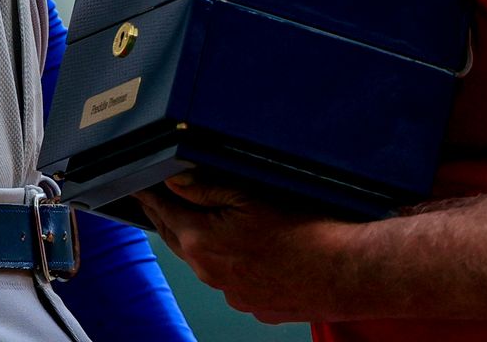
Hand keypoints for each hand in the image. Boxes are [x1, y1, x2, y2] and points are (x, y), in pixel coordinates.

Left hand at [135, 175, 376, 324]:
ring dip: (198, 241)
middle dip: (166, 217)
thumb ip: (207, 188)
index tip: (140, 185)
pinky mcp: (255, 305)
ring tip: (198, 220)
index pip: (163, 212)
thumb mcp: (250, 195)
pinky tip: (244, 250)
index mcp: (201, 242)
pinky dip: (230, 263)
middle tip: (157, 199)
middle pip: (178, 239)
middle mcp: (210, 273)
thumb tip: (176, 182)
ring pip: (205, 262)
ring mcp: (232, 294)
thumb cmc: (306, 232)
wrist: (345, 272)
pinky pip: (232, 281)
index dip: (150, 195)